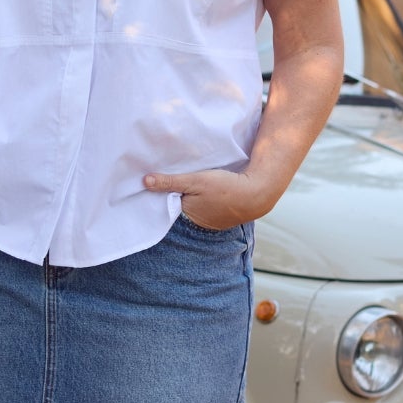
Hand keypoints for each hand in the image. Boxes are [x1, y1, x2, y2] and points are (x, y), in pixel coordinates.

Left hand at [143, 167, 276, 229]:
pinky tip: (206, 191)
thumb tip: (145, 181)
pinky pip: (207, 208)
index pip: (166, 206)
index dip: (161, 195)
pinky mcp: (222, 217)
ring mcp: (211, 222)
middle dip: (175, 196)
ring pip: (193, 207)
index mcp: (187, 215)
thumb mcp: (195, 180)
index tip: (154, 184)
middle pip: (180, 207)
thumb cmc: (226, 187)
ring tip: (189, 185)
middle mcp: (197, 223)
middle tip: (171, 180)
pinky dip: (204, 201)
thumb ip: (170, 181)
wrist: (258, 193)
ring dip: (190, 198)